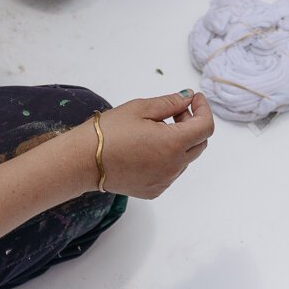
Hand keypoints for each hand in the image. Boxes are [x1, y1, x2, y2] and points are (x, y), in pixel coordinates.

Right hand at [86, 90, 211, 199]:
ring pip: (185, 159)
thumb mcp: (140, 109)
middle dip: (193, 124)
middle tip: (175, 111)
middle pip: (199, 144)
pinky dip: (168, 158)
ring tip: (156, 129)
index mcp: (173, 144)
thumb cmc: (108, 131)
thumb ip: (170, 103)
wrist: (82, 161)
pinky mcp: (154, 190)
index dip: (203, 109)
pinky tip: (147, 148)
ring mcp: (165, 181)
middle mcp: (173, 166)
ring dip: (180, 142)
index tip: (194, 99)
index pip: (206, 127)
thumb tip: (188, 97)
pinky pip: (171, 172)